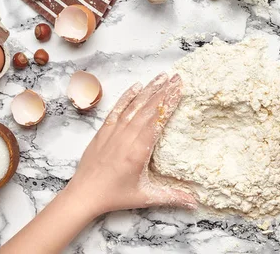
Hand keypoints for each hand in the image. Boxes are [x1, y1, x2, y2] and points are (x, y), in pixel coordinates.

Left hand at [0, 73, 195, 253]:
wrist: (84, 194)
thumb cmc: (114, 196)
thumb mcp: (145, 197)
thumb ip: (172, 197)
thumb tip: (196, 203)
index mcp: (138, 151)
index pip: (157, 120)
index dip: (169, 103)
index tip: (180, 89)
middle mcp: (126, 137)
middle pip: (148, 108)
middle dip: (164, 91)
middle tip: (177, 77)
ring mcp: (114, 132)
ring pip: (134, 105)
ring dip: (149, 89)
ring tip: (162, 76)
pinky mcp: (103, 131)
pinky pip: (117, 109)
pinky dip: (127, 96)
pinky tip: (137, 86)